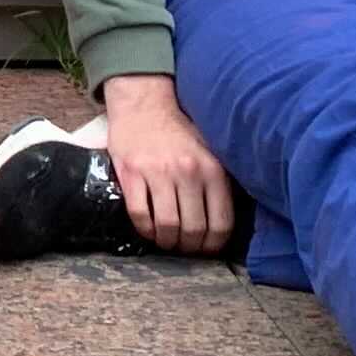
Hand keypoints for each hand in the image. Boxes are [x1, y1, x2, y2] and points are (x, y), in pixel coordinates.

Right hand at [98, 72, 238, 252]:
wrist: (144, 106)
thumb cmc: (179, 133)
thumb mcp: (210, 153)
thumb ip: (218, 183)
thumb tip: (223, 224)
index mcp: (212, 170)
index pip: (221, 223)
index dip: (213, 245)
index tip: (205, 249)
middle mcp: (189, 172)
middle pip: (193, 229)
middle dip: (188, 247)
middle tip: (183, 247)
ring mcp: (159, 173)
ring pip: (167, 225)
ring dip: (166, 242)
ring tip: (165, 240)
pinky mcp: (132, 173)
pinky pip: (140, 214)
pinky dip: (144, 229)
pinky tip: (147, 229)